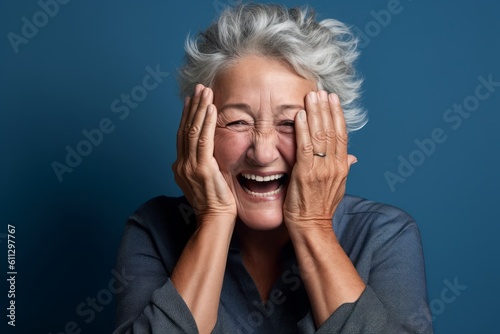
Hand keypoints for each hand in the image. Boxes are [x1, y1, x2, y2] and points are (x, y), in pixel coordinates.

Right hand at [172, 84, 236, 221]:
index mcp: (181, 167)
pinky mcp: (202, 169)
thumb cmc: (214, 204)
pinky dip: (206, 122)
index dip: (187, 116)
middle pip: (185, 129)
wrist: (215, 221)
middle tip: (199, 89)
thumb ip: (199, 167)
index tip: (192, 100)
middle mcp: (181, 164)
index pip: (183, 135)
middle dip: (192, 106)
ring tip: (205, 92)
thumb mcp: (202, 183)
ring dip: (199, 109)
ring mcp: (190, 166)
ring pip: (193, 131)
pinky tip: (211, 108)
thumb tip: (199, 158)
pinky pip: (203, 140)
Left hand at [283, 91, 356, 229]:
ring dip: (315, 113)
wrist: (312, 227)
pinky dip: (303, 130)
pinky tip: (300, 115)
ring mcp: (321, 169)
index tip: (333, 100)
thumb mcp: (338, 187)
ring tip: (311, 96)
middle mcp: (334, 165)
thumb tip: (353, 157)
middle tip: (321, 91)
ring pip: (320, 135)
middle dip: (326, 109)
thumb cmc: (321, 208)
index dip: (337, 115)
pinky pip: (304, 147)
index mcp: (343, 166)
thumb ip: (344, 169)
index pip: (342, 135)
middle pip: (332, 130)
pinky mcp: (305, 173)